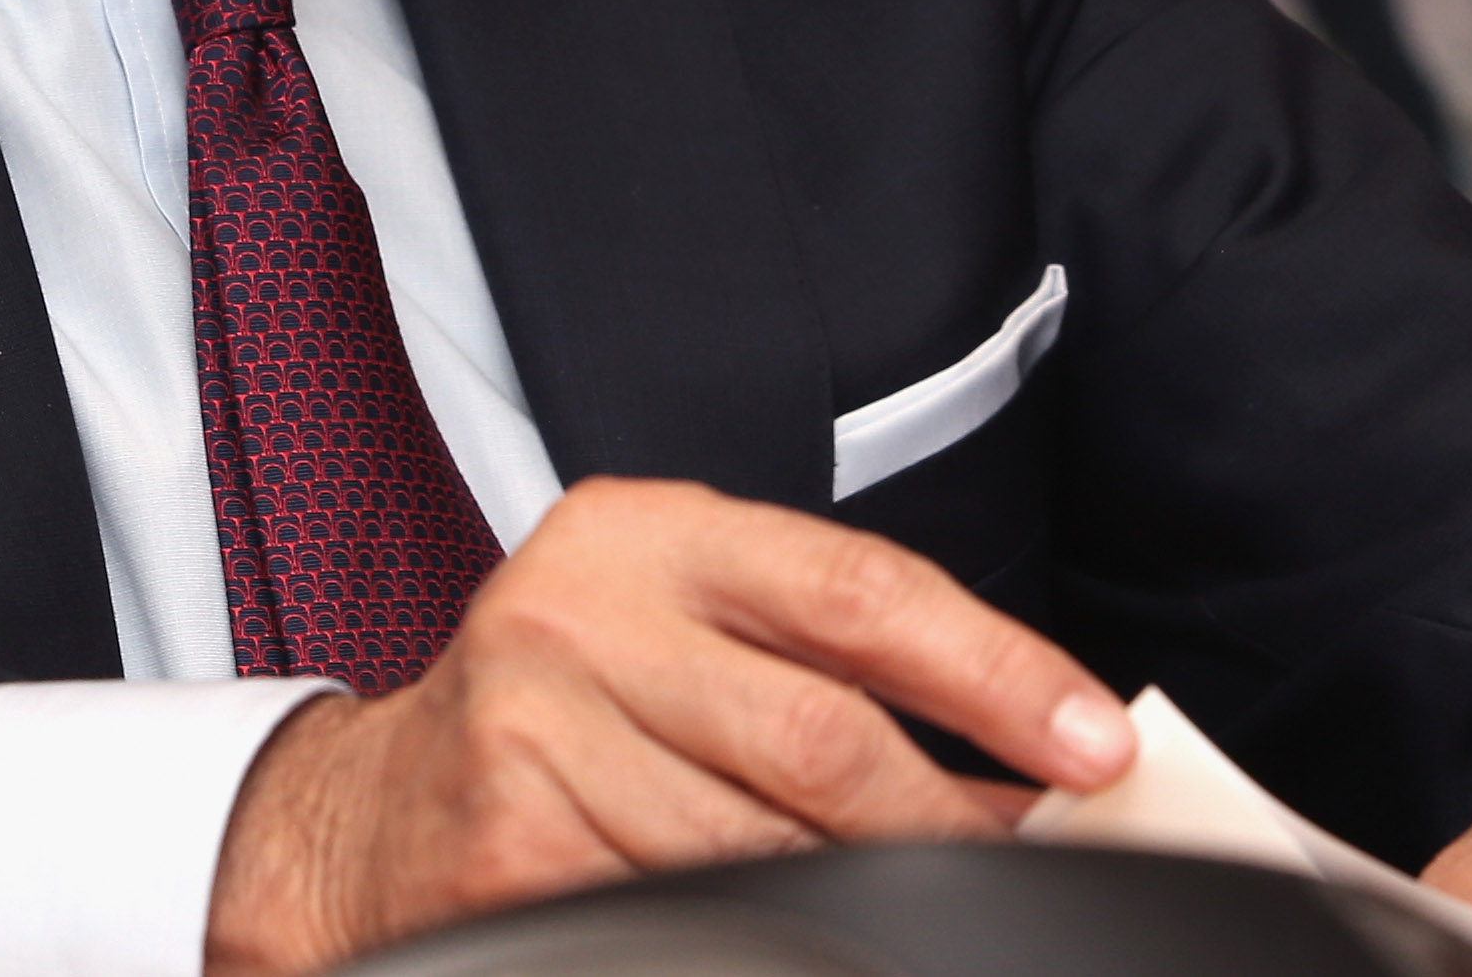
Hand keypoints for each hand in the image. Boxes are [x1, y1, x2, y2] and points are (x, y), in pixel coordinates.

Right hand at [201, 475, 1136, 975]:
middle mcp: (577, 615)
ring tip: (924, 911)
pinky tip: (804, 934)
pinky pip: (687, 918)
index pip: (857, 592)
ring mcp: (532, 735)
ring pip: (767, 853)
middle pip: (823, 740)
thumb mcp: (686, 632)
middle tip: (1035, 861)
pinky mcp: (509, 855)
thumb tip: (1035, 762)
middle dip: (952, 821)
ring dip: (873, 898)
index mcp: (644, 535)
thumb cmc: (569, 707)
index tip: (1097, 744)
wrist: (375, 812)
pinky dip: (772, 938)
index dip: (996, 672)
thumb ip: (834, 668)